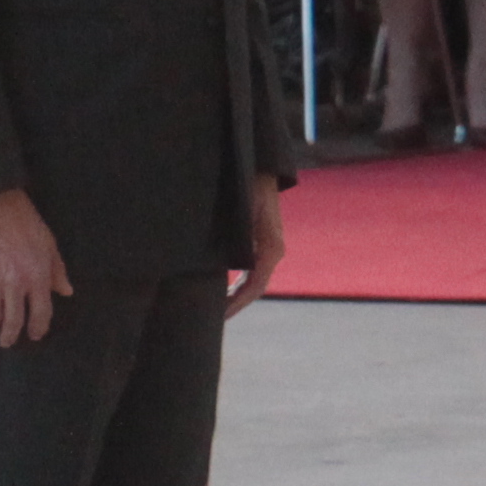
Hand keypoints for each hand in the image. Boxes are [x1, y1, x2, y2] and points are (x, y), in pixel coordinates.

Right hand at [0, 187, 70, 348]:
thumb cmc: (24, 220)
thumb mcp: (49, 243)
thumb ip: (57, 270)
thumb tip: (66, 291)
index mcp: (38, 276)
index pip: (41, 313)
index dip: (37, 328)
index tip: (33, 335)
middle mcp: (15, 283)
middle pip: (14, 321)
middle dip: (10, 335)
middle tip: (7, 341)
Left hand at [224, 177, 288, 317]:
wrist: (259, 164)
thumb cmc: (248, 184)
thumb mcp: (240, 212)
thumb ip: (237, 239)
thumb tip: (221, 266)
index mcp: (270, 248)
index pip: (254, 287)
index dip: (237, 304)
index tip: (220, 317)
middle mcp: (273, 251)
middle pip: (254, 288)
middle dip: (235, 305)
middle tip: (212, 320)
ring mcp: (269, 247)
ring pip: (253, 280)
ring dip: (236, 295)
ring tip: (216, 309)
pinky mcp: (262, 242)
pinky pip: (250, 269)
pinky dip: (237, 282)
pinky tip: (221, 288)